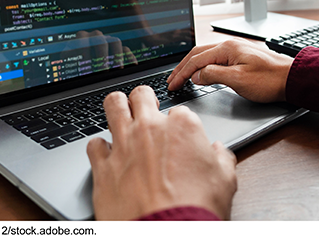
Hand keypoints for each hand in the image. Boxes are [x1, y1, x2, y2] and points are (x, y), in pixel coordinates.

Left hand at [86, 87, 236, 219]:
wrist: (166, 234)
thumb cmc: (196, 209)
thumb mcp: (225, 181)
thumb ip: (221, 159)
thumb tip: (218, 152)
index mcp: (183, 126)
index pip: (180, 110)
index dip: (181, 124)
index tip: (180, 137)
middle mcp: (150, 128)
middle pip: (142, 94)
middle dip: (145, 100)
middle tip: (147, 111)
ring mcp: (123, 145)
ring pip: (113, 104)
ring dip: (118, 107)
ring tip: (122, 114)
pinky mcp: (103, 166)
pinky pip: (93, 144)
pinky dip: (100, 147)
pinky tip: (107, 155)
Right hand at [167, 39, 292, 102]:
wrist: (292, 78)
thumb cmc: (270, 80)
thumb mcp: (238, 80)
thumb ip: (214, 75)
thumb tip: (197, 75)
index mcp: (226, 49)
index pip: (196, 60)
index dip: (181, 74)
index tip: (173, 85)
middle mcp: (230, 46)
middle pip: (198, 54)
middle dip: (182, 68)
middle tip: (172, 81)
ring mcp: (235, 50)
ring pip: (206, 56)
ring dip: (191, 66)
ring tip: (182, 76)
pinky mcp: (241, 57)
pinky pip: (215, 59)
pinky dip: (203, 66)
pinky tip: (202, 72)